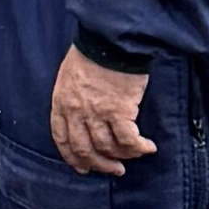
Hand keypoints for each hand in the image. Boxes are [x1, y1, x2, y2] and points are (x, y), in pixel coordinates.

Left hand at [50, 46, 155, 177]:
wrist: (109, 39)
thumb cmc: (92, 53)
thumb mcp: (70, 76)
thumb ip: (73, 99)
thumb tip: (83, 118)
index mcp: (61, 103)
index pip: (62, 139)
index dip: (73, 157)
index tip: (83, 168)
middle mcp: (76, 112)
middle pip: (84, 150)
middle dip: (99, 165)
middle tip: (114, 169)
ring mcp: (96, 113)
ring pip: (107, 148)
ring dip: (123, 157)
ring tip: (134, 156)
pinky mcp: (119, 111)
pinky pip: (128, 140)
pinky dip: (139, 148)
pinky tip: (148, 147)